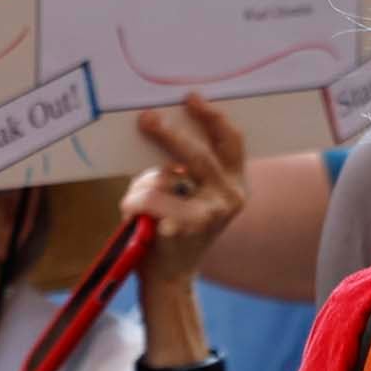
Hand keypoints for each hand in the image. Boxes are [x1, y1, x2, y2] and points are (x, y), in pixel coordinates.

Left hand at [128, 93, 247, 289]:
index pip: (230, 142)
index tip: (191, 98)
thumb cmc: (176, 223)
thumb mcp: (190, 190)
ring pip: (164, 178)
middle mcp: (229, 197)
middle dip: (169, 135)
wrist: (171, 272)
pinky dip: (135, 205)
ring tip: (135, 202)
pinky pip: (147, 200)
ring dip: (142, 187)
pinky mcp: (183, 229)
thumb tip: (160, 125)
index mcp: (235, 182)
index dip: (211, 118)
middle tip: (147, 119)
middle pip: (197, 155)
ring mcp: (208, 215)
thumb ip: (185, 165)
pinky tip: (135, 218)